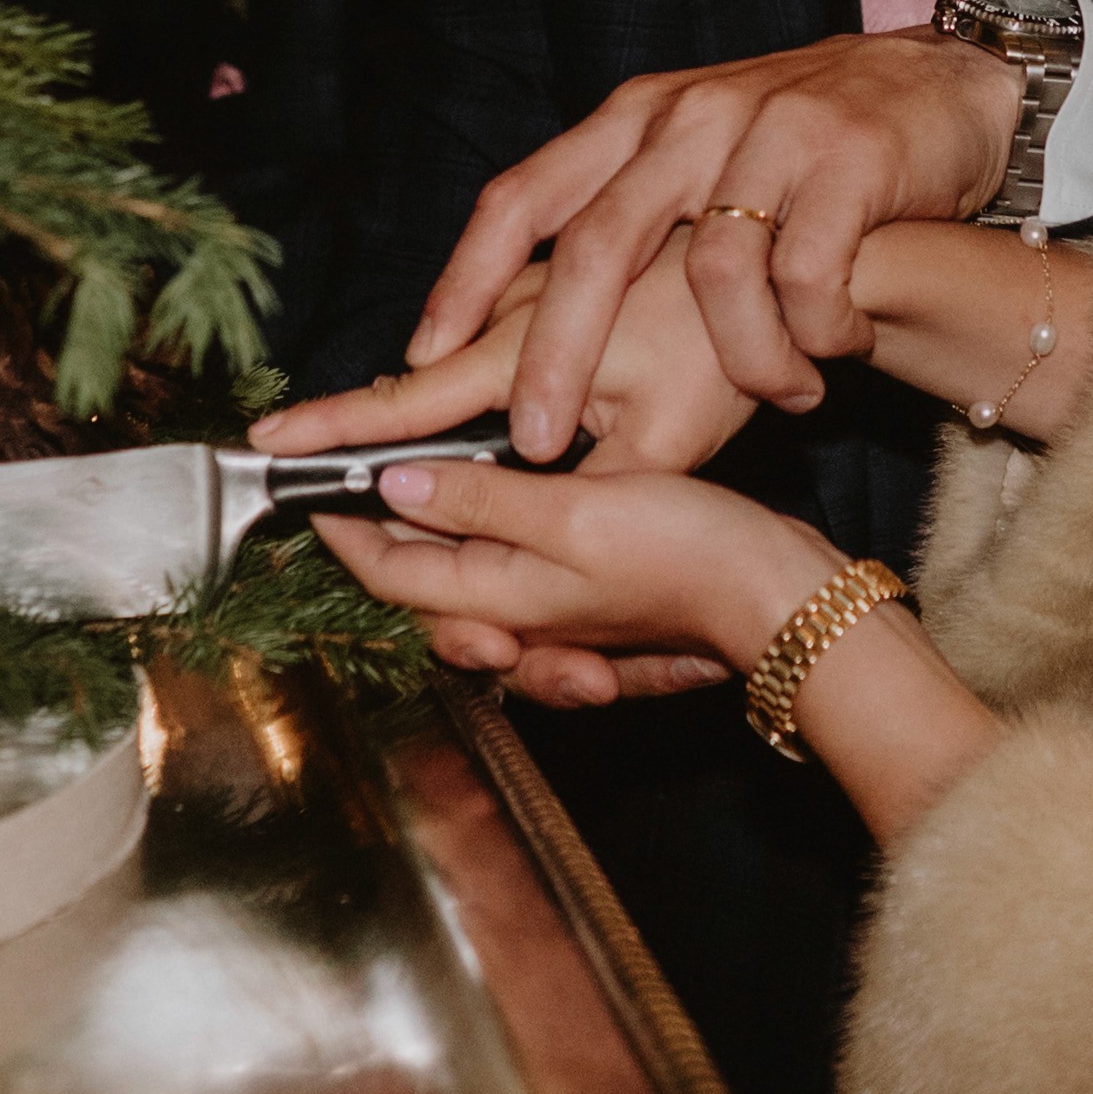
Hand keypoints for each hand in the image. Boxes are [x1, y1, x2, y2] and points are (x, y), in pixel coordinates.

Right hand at [264, 251, 768, 476]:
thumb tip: (476, 521)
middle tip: (305, 442)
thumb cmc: (736, 355)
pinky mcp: (577, 256)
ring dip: (431, 376)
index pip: (406, 400)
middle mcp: (520, 297)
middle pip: (422, 364)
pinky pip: (503, 305)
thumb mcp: (659, 450)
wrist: (796, 260)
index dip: (333, 428)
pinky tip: (488, 366)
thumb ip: (558, 493)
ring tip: (392, 416)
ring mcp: (547, 271)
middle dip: (365, 408)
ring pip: (464, 332)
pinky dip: (478, 340)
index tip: (267, 442)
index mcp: (525, 344)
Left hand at [316, 456, 834, 712]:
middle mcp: (520, 618)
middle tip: (360, 476)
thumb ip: (478, 498)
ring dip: (441, 542)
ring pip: (470, 581)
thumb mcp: (568, 510)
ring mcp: (557, 613)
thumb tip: (394, 480)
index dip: (344, 527)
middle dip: (384, 538)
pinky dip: (498, 553)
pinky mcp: (593, 597)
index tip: (313, 483)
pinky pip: (521, 585)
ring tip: (422, 488)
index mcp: (501, 599)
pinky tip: (507, 508)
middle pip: (423, 582)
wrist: (779, 593)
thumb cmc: (687, 553)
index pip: (391, 572)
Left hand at [409, 32, 1018, 455]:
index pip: (523, 195)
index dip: (464, 278)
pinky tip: (832, 349)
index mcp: (637, 121)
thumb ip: (625, 218)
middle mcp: (690, 119)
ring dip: (740, 360)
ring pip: (718, 275)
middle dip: (556, 355)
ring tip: (775, 395)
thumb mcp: (697, 159)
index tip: (420, 357)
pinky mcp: (851, 161)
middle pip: (598, 243)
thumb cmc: (806, 147)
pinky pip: (809, 278)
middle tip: (534, 445)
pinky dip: (814, 334)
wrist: (944, 85)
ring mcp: (771, 134)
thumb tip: (522, 324)